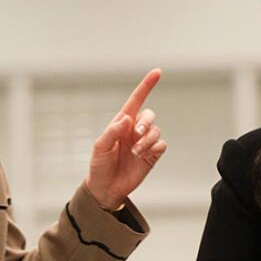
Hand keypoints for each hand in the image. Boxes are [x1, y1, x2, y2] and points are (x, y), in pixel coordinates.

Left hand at [85, 69, 167, 208]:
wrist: (106, 188)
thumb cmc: (99, 165)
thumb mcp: (99, 147)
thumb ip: (112, 131)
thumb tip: (126, 119)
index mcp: (121, 123)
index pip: (136, 100)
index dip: (146, 85)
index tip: (157, 72)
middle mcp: (135, 130)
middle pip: (149, 115)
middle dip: (145, 122)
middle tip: (137, 134)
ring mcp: (144, 142)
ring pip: (156, 130)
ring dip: (147, 140)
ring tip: (136, 152)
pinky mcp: (152, 155)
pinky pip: (161, 144)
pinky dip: (155, 147)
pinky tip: (145, 155)